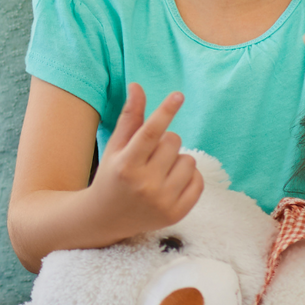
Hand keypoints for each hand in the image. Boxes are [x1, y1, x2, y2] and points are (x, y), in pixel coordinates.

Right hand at [88, 84, 202, 232]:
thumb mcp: (115, 147)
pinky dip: (189, 176)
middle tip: (151, 155)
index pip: (150, 133)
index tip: (178, 95)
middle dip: (165, 141)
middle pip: (173, 142)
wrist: (106, 218)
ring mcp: (162, 201)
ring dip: (178, 159)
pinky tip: (172, 181)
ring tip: (160, 170)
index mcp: (126, 165)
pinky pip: (199, 181)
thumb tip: (137, 86)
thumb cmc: (111, 176)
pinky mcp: (177, 214)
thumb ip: (129, 118)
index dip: (165, 111)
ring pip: (189, 160)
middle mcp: (144, 184)